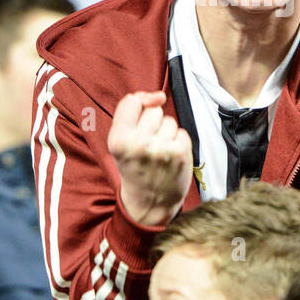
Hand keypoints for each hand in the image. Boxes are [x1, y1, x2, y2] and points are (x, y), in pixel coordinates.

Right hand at [108, 91, 192, 226]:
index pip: (132, 101)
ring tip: (159, 153)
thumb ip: (132, 113)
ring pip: (169, 120)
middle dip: (152, 124)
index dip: (138, 106)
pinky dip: (178, 142)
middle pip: (153, 110)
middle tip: (147, 146)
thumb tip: (159, 96)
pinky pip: (181, 132)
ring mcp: (161, 149)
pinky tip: (170, 157)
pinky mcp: (180, 153)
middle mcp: (138, 144)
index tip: (139, 122)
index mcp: (118, 140)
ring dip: (166, 133)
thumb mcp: (120, 142)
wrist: (150, 203)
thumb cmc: (135, 167)